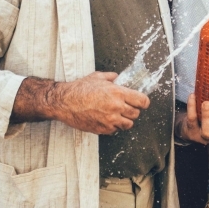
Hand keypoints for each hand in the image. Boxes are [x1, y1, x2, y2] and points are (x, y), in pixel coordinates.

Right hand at [13, 72, 149, 134]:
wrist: (64, 102)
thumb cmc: (79, 89)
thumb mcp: (97, 77)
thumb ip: (111, 77)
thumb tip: (118, 77)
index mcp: (117, 93)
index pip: (142, 101)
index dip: (143, 102)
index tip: (142, 102)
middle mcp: (116, 107)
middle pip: (136, 114)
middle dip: (133, 110)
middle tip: (127, 107)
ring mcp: (110, 120)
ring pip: (128, 124)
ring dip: (125, 120)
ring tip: (118, 115)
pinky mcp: (102, 129)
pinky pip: (115, 130)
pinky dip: (114, 126)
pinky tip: (108, 119)